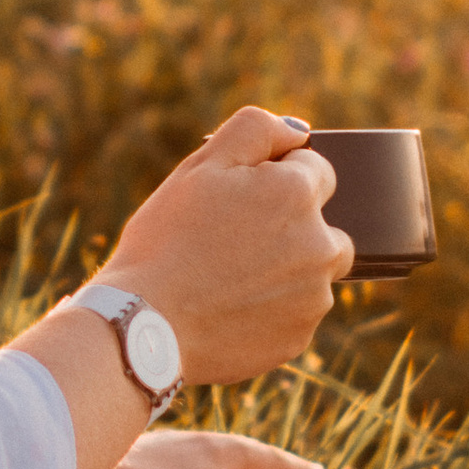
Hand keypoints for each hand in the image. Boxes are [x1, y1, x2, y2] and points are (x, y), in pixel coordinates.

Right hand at [97, 105, 351, 385]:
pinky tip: (227, 309)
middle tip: (236, 240)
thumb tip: (297, 132)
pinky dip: (270, 310)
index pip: (316, 170)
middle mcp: (321, 246)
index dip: (276, 179)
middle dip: (293, 226)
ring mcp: (313, 298)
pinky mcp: (298, 339)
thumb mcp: (200, 166)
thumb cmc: (166, 239)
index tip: (241, 198)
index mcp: (297, 194)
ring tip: (226, 279)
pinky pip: (294, 314)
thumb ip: (255, 130)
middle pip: (326, 226)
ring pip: (311, 273)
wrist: (142, 325)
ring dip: (284, 271)